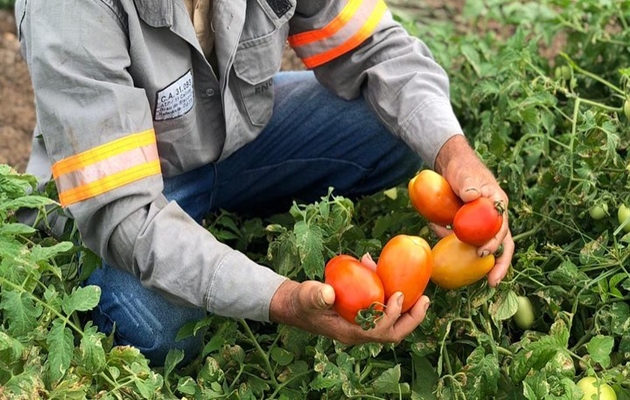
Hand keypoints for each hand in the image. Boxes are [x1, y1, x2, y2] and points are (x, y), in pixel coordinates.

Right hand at [269, 255, 430, 343]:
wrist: (296, 305)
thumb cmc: (301, 301)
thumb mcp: (306, 296)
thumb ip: (316, 295)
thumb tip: (329, 293)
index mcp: (349, 332)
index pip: (378, 332)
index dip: (392, 316)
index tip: (398, 295)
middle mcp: (360, 332)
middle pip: (393, 333)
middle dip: (412, 319)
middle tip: (425, 299)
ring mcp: (363, 325)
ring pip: (392, 324)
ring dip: (408, 311)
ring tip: (422, 294)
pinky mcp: (363, 315)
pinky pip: (385, 311)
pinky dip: (394, 299)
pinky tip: (395, 279)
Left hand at [433, 135, 513, 285]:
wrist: (451, 166)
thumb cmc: (461, 168)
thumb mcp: (464, 174)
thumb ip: (467, 183)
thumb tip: (471, 197)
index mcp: (498, 204)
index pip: (502, 227)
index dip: (496, 243)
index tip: (483, 253)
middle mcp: (494, 216)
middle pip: (503, 243)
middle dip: (501, 264)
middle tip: (492, 281)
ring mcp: (483, 223)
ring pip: (488, 246)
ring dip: (487, 265)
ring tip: (486, 284)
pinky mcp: (471, 227)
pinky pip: (468, 242)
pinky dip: (461, 250)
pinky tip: (449, 258)